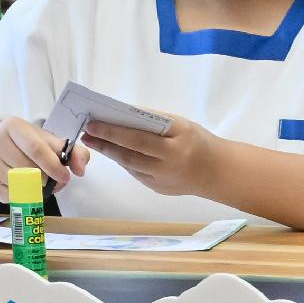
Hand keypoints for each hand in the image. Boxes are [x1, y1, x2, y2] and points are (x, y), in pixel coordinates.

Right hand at [0, 118, 80, 202]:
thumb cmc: (29, 146)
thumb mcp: (50, 142)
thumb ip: (73, 152)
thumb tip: (80, 169)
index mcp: (13, 126)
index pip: (35, 149)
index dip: (53, 165)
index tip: (65, 177)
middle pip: (29, 169)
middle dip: (48, 180)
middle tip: (56, 181)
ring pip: (22, 184)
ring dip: (39, 189)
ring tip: (42, 182)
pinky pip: (15, 196)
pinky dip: (26, 196)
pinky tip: (27, 186)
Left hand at [77, 111, 228, 198]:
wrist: (217, 172)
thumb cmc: (199, 141)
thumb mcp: (182, 125)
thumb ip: (155, 121)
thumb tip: (125, 113)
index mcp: (175, 148)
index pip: (138, 139)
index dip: (113, 132)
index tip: (93, 123)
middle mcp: (167, 168)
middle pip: (129, 155)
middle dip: (105, 143)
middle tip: (86, 133)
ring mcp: (161, 181)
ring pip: (129, 166)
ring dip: (109, 153)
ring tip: (94, 141)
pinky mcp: (157, 189)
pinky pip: (136, 173)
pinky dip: (123, 161)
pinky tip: (114, 151)